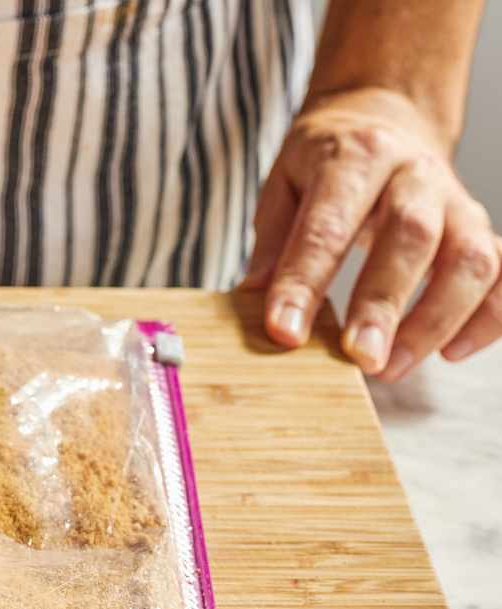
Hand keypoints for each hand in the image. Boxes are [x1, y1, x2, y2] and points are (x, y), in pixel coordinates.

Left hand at [243, 87, 501, 379]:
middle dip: (384, 304)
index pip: (327, 226)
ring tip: (392, 367)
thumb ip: (273, 244)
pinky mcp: (480, 228)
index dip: (305, 283)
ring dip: (435, 320)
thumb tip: (254, 301)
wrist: (385, 116)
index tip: (285, 332)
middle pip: (411, 237)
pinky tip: (453, 352)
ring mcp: (456, 201)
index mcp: (355, 157)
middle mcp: (414, 174)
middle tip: (359, 357)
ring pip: (470, 258)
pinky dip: (489, 317)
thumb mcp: (284, 186)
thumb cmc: (326, 163)